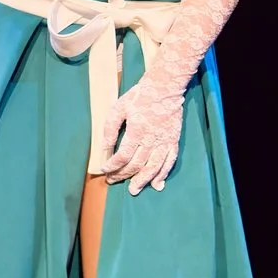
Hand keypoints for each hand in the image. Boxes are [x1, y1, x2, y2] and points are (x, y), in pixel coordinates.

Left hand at [97, 72, 186, 195]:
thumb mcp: (119, 108)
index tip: (104, 170)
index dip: (112, 166)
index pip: (123, 156)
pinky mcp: (174, 140)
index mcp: (137, 130)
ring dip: (143, 180)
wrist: (165, 87)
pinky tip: (157, 184)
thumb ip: (110, 129)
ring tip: (134, 190)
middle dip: (123, 175)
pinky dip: (163, 174)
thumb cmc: (139, 96)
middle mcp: (152, 138)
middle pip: (137, 164)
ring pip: (154, 167)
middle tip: (113, 181)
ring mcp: (165, 141)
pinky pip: (170, 161)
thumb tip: (104, 149)